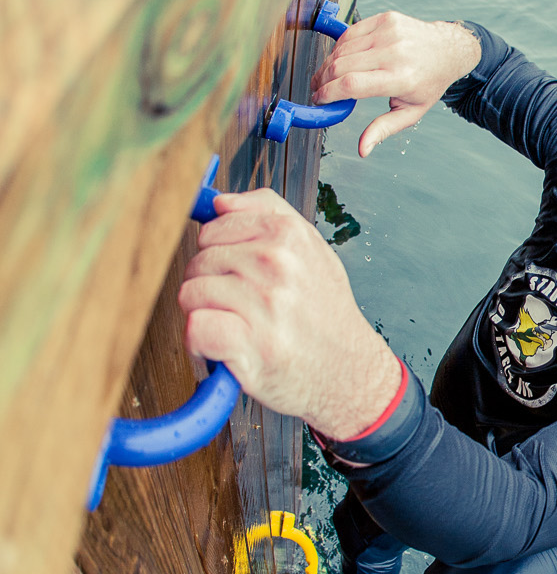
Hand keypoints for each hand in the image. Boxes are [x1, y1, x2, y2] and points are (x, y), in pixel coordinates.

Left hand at [179, 191, 401, 437]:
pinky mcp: (249, 343)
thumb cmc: (325, 314)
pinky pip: (195, 327)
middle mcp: (275, 264)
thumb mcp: (312, 250)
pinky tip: (222, 348)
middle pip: (198, 260)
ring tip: (235, 326)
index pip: (213, 227)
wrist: (349, 371)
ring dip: (204, 314)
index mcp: (287, 234)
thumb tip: (220, 202)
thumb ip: (268, 214)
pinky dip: (201, 343)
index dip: (218, 253)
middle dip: (209, 285)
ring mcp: (263, 303)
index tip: (237, 274)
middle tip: (239, 307)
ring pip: (190, 293)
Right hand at [311, 11, 481, 156]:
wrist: (447, 50)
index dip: (329, 93)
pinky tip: (340, 59)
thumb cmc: (428, 83)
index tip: (319, 100)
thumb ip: (383, 129)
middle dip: (323, 80)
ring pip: (342, 48)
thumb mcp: (411, 112)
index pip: (352, 84)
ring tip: (326, 77)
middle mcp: (394, 52)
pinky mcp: (385, 19)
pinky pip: (350, 33)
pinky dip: (340, 47)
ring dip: (328, 64)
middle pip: (341, 65)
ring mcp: (389, 32)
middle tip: (318, 90)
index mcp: (401, 78)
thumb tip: (363, 149)